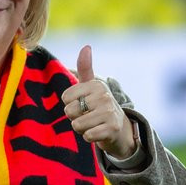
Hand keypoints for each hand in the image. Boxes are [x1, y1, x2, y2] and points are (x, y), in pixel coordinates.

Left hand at [61, 45, 139, 159]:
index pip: (65, 97)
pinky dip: (89, 137)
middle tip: (88, 116)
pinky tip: (98, 133)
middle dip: (75, 118)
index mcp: (96, 85)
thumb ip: (85, 68)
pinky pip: (87, 136)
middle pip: (69, 111)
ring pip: (77, 124)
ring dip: (81, 129)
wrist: (120, 128)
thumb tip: (86, 46)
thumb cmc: (99, 106)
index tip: (83, 105)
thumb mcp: (91, 87)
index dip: (70, 104)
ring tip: (92, 124)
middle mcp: (104, 96)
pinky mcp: (112, 128)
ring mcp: (109, 112)